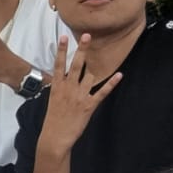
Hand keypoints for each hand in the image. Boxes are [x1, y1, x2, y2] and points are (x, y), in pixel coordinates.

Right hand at [37, 34, 121, 157]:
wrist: (55, 137)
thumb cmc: (53, 120)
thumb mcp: (53, 100)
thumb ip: (60, 88)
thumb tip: (63, 79)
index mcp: (57, 87)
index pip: (59, 65)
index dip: (61, 50)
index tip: (64, 37)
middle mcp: (68, 88)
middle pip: (76, 65)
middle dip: (82, 49)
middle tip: (87, 35)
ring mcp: (79, 96)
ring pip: (90, 76)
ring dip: (94, 70)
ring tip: (100, 61)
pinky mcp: (89, 105)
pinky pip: (102, 92)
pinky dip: (111, 83)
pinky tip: (119, 75)